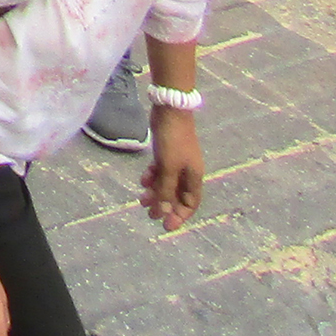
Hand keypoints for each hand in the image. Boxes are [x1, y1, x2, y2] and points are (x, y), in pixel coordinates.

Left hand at [141, 108, 206, 230]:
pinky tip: (143, 180)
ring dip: (155, 192)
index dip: (180, 215)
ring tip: (141, 200)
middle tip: (149, 215)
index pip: (191, 203)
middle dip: (164, 206)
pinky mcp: (165, 152)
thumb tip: (162, 213)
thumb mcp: (168, 168)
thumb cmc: (173, 140)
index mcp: (194, 177)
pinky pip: (160, 171)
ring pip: (166, 183)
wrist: (170, 109)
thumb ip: (165, 190)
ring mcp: (176, 161)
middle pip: (177, 195)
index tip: (167, 226)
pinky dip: (152, 177)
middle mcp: (187, 171)